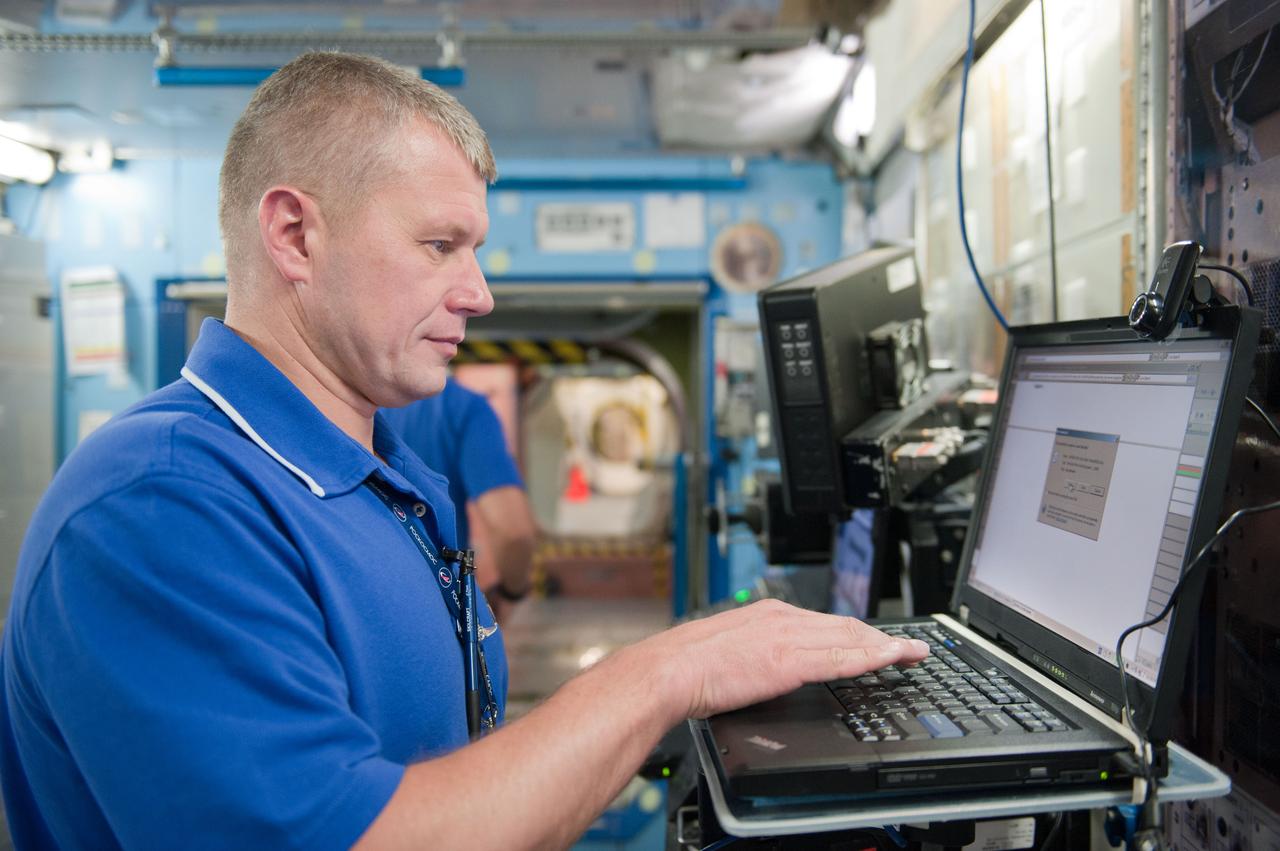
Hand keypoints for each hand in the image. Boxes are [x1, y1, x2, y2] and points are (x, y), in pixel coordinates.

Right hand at [650, 599, 929, 720]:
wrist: (668, 671)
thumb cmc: (686, 667)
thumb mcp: (726, 650)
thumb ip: (750, 653)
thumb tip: (759, 668)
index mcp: (766, 615)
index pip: (823, 622)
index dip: (856, 632)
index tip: (875, 640)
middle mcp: (782, 619)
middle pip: (845, 627)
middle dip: (881, 637)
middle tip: (909, 647)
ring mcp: (788, 638)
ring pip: (851, 639)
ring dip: (887, 646)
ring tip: (912, 654)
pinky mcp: (789, 660)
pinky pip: (842, 659)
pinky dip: (873, 657)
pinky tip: (892, 660)